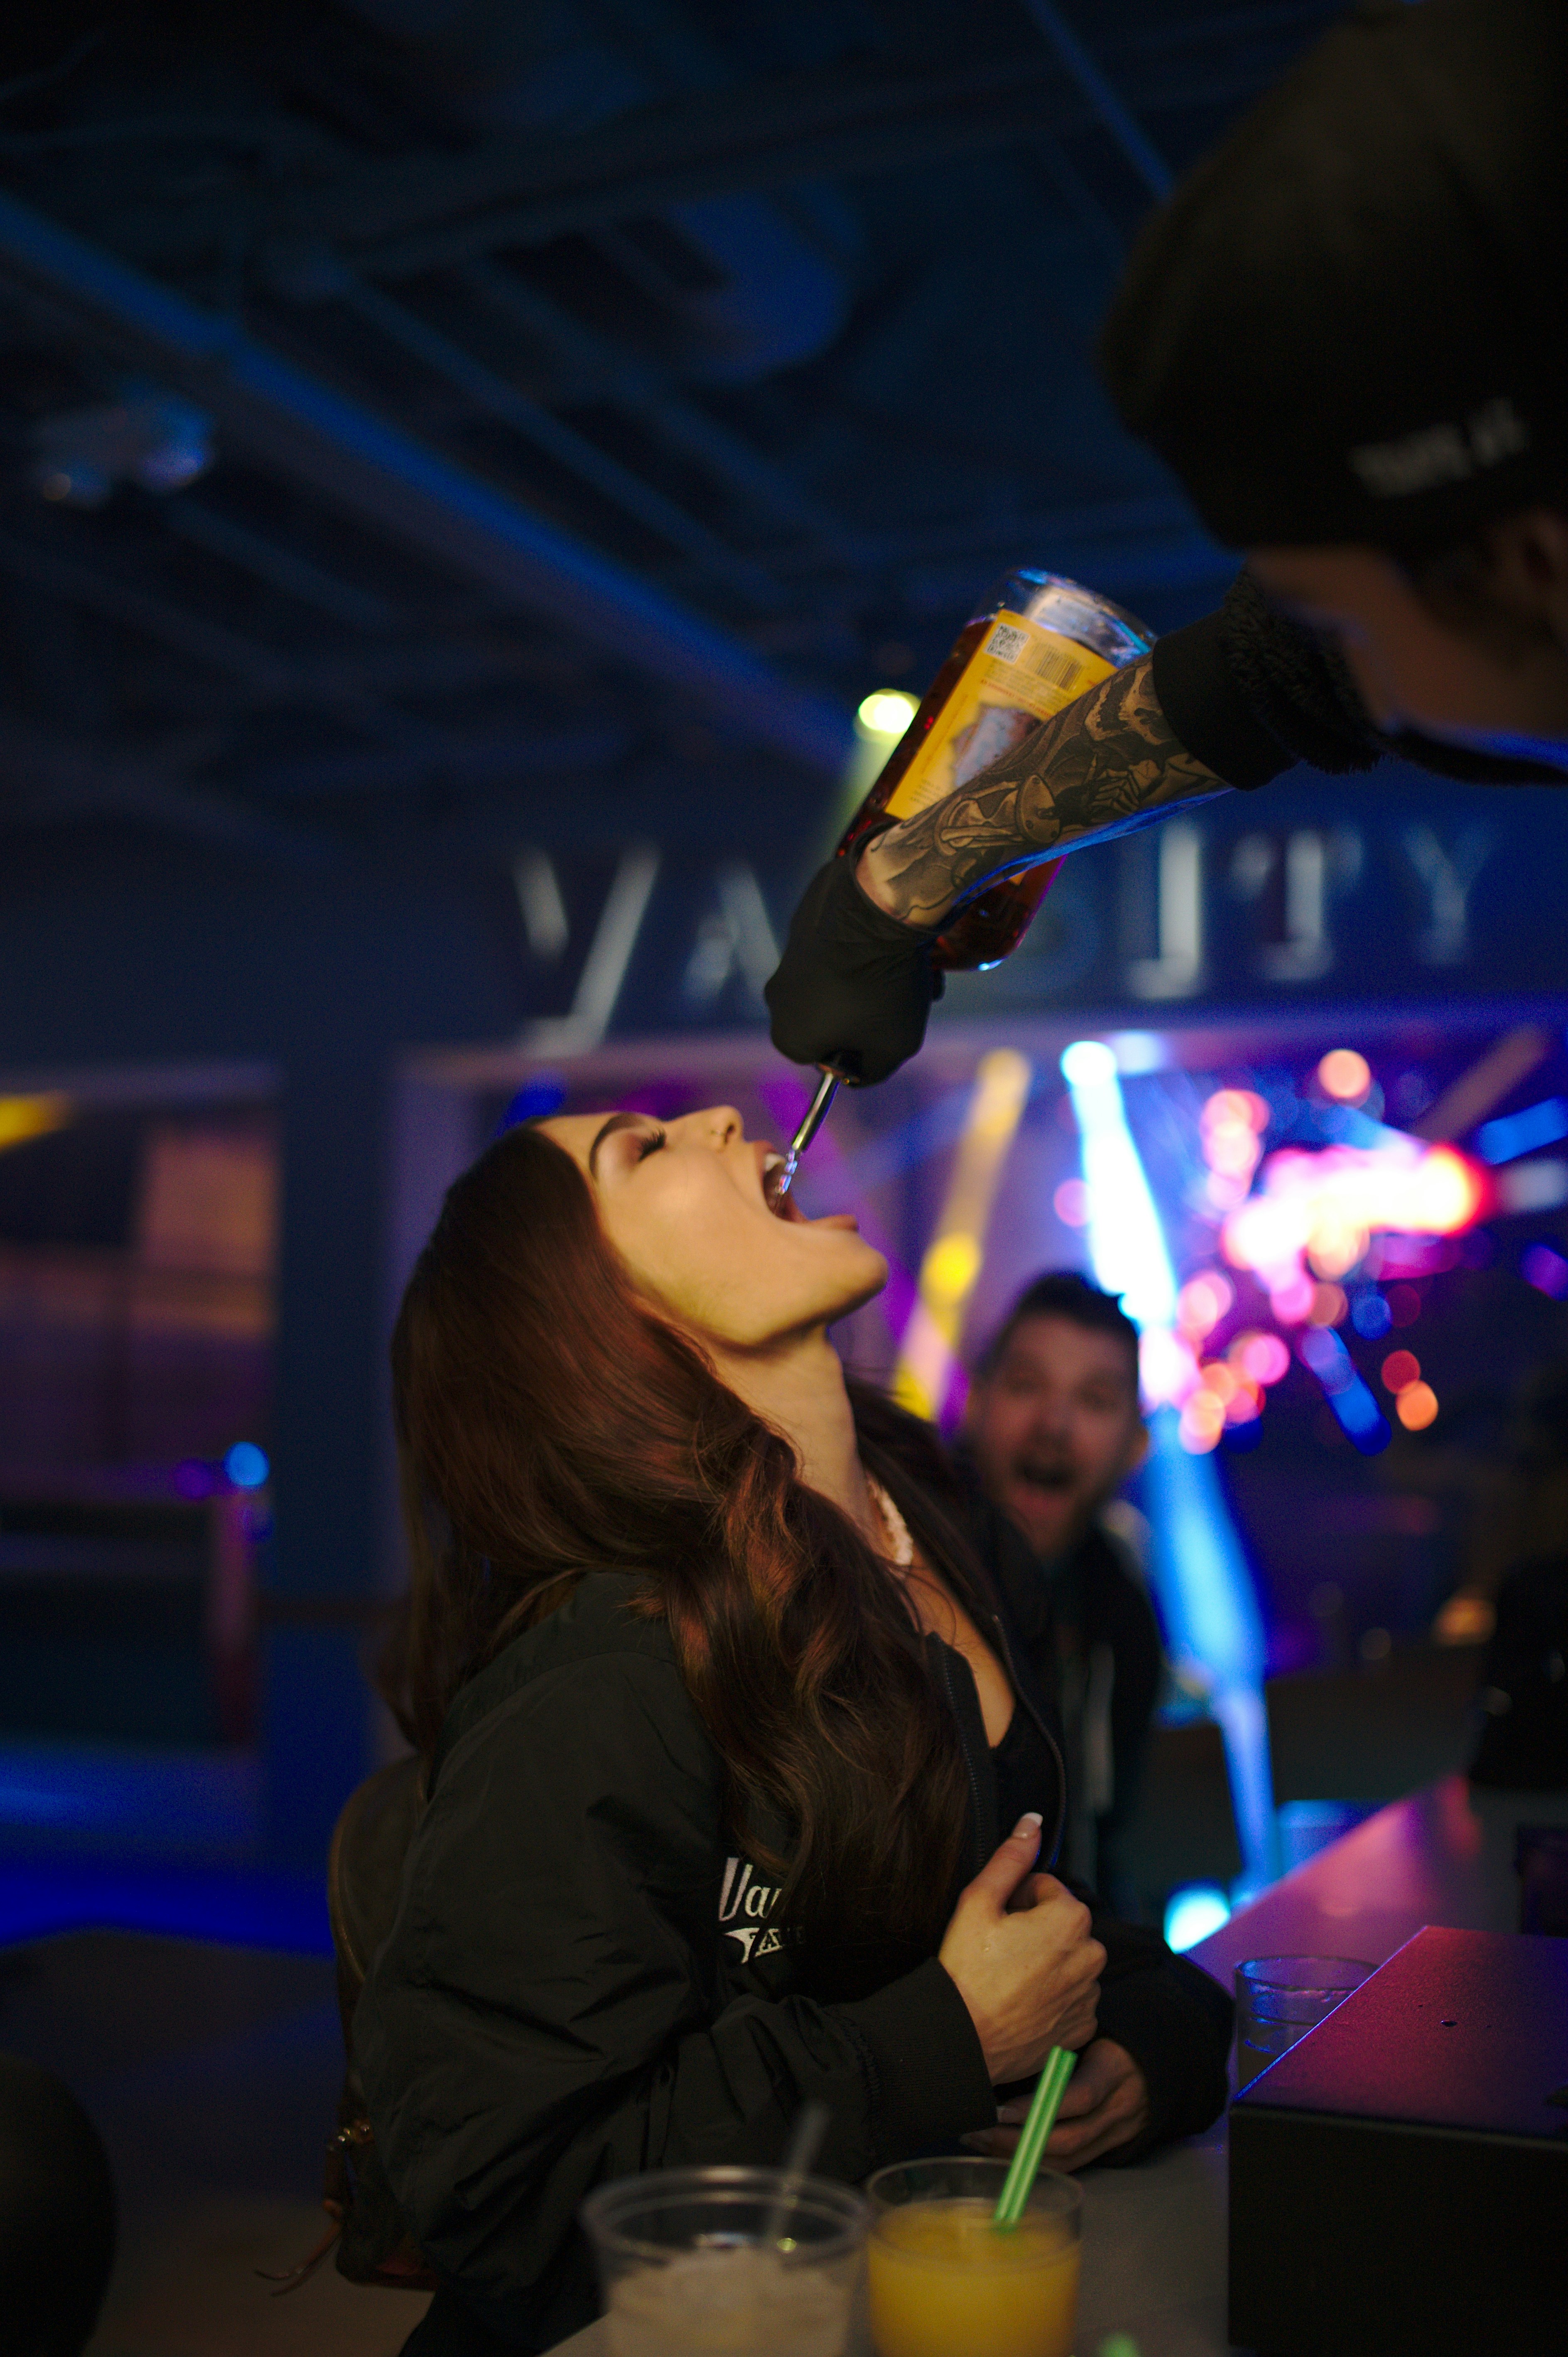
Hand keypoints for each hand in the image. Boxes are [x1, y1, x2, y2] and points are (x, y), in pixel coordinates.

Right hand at [764, 853, 941, 1086]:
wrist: (877, 907)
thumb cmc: (884, 987)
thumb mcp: (895, 1046)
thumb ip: (875, 1071)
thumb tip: (862, 1073)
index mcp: (789, 1037)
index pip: (828, 1058)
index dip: (864, 1048)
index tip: (889, 1031)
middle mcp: (777, 998)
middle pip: (832, 1017)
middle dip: (870, 1012)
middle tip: (905, 999)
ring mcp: (787, 955)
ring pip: (836, 980)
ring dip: (871, 980)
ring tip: (911, 969)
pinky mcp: (802, 920)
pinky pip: (835, 945)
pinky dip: (860, 948)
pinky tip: (891, 939)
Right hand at [937, 1814, 1104, 2085]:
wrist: (963, 2041)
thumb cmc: (968, 1971)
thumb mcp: (979, 1902)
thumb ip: (1012, 1858)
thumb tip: (1033, 1823)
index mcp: (1071, 1919)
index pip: (1049, 1888)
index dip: (1019, 1899)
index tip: (999, 1921)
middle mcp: (1091, 1956)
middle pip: (1062, 1924)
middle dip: (1036, 1929)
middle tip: (1000, 1949)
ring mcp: (1088, 1995)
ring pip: (1068, 1960)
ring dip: (1046, 1962)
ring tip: (1009, 1978)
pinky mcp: (1083, 2027)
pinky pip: (1071, 1998)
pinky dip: (1052, 1996)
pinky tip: (1022, 2002)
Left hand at [963, 2038, 1150, 2169]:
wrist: (1153, 2057)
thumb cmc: (1106, 2035)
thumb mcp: (1087, 2031)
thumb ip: (1055, 2047)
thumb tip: (1001, 2055)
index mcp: (1113, 2069)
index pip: (1078, 2096)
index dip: (1036, 2107)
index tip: (998, 2109)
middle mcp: (1119, 2107)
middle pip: (1069, 2138)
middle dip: (1017, 2141)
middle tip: (978, 2130)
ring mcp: (1118, 2132)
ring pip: (1068, 2158)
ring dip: (1021, 2156)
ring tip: (982, 2144)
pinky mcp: (1111, 2147)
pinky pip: (1073, 2164)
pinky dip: (1037, 2163)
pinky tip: (1006, 2154)